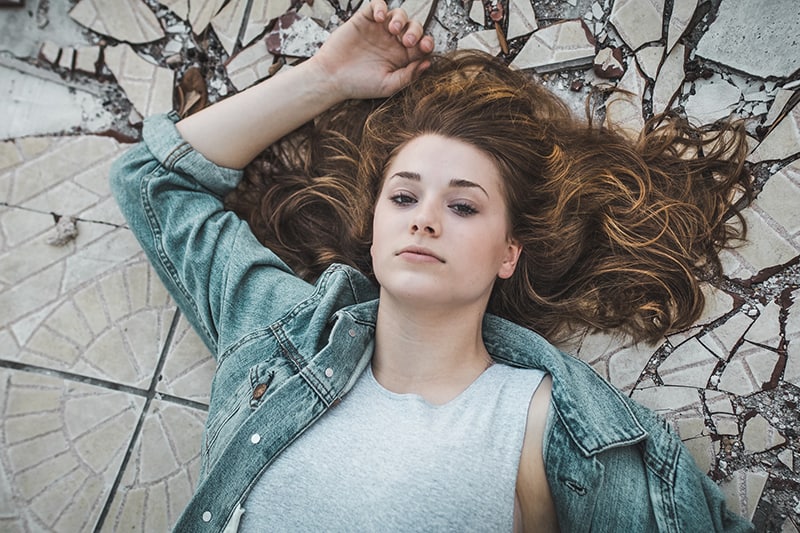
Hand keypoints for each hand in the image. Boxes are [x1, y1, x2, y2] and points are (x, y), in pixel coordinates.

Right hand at [309, 0, 434, 99]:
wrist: (332, 78)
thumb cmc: (360, 85)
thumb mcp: (388, 86)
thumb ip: (408, 76)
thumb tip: (428, 62)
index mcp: (402, 57)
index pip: (422, 45)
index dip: (428, 43)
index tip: (424, 47)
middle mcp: (393, 41)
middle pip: (414, 27)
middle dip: (415, 31)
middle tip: (407, 41)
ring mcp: (379, 29)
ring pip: (399, 14)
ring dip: (401, 19)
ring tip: (393, 30)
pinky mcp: (364, 19)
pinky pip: (377, 5)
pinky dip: (381, 7)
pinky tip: (379, 17)